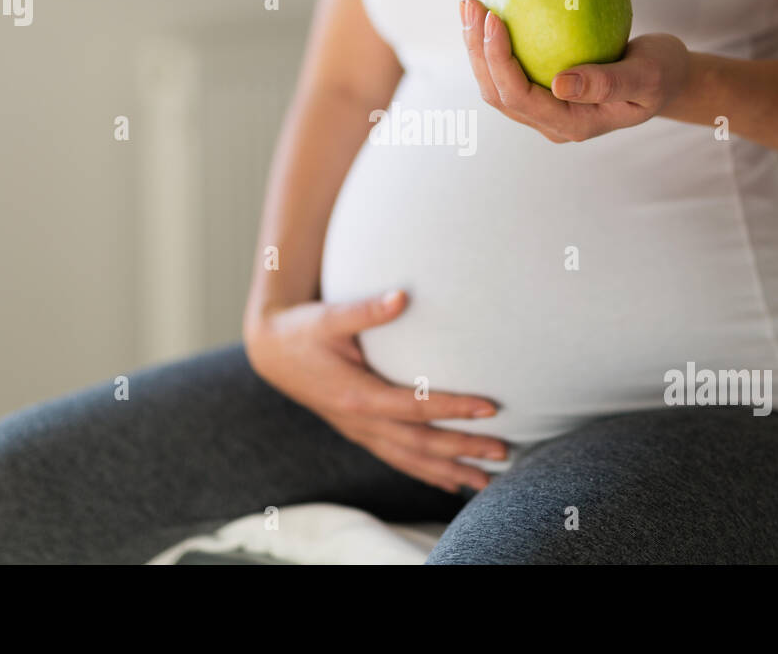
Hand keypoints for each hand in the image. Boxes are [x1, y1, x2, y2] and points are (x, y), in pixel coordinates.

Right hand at [244, 290, 507, 492]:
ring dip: (450, 470)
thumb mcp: (330, 315)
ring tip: (487, 481)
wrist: (272, 351)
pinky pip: (399, 460)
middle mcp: (361, 421)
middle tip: (504, 450)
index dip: (453, 407)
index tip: (490, 407)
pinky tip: (452, 481)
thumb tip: (401, 296)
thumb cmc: (304, 329)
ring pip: (411, 460)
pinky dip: (427, 472)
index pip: (416, 406)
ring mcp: (361, 432)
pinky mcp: (361, 432)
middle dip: (464, 448)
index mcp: (358, 395)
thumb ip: (366, 309)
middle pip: (421, 443)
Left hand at [460, 0, 690, 142]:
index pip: (520, 97)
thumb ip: (608, 84)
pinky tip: (491, 12)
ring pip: (498, 83)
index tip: (494, 17)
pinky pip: (512, 69)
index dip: (498, 60)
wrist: (666, 78)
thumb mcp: (646, 76)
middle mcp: (551, 122)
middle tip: (470, 4)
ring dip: (478, 47)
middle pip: (498, 92)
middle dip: (477, 50)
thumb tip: (560, 85)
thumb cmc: (661, 74)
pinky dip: (495, 44)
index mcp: (572, 124)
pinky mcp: (544, 91)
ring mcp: (545, 109)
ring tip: (471, 5)